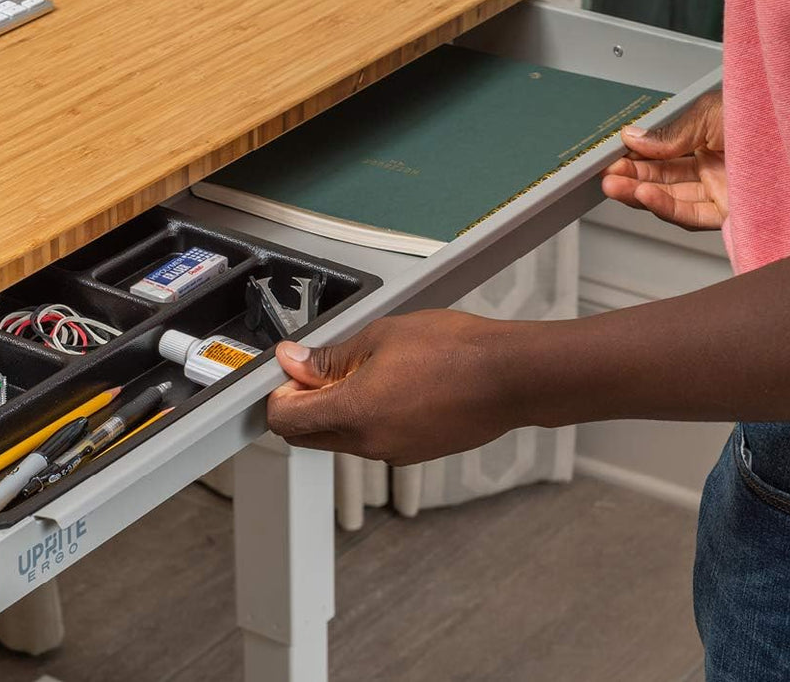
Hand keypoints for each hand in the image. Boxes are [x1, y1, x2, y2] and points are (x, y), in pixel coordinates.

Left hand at [265, 311, 522, 465]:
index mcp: (354, 413)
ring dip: (335, 410)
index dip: (278, 394)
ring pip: (340, 439)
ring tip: (363, 368)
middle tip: (317, 368)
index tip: (289, 372)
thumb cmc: (455, 351)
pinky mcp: (414, 453)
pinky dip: (366, 418)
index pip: (284, 421)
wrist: (511, 377)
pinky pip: (372, 440)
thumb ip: (330, 356)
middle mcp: (369, 444)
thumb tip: (295, 361)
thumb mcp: (381, 336)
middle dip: (301, 405)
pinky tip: (391, 385)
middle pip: (307, 436)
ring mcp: (393, 453)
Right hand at [601, 89, 727, 230]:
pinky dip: (663, 206)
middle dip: (630, 175)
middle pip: (662, 176)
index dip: (635, 153)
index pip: (662, 149)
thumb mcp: (709, 113)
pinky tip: (643, 195)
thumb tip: (632, 137)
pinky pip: (690, 214)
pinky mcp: (730, 212)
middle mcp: (714, 164)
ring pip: (670, 196)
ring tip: (615, 185)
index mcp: (709, 135)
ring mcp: (721, 189)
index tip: (611, 154)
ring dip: (638, 192)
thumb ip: (669, 132)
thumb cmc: (770, 116)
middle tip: (607, 173)